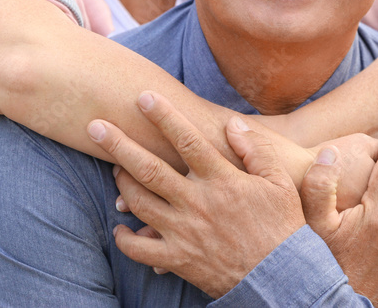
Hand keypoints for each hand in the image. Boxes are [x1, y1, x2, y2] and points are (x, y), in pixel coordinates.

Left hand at [87, 91, 305, 297]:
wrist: (283, 280)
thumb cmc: (283, 227)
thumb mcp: (278, 183)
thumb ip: (255, 150)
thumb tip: (232, 124)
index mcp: (222, 181)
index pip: (187, 140)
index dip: (163, 116)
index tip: (143, 97)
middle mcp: (197, 203)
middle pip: (149, 168)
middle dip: (118, 145)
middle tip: (94, 126)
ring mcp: (184, 233)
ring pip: (140, 203)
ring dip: (121, 183)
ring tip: (112, 168)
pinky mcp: (178, 260)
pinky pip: (141, 249)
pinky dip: (125, 238)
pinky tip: (120, 226)